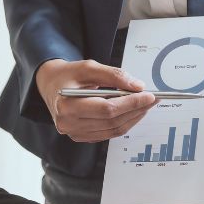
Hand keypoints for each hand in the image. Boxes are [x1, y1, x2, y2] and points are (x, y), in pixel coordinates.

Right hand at [36, 59, 157, 141]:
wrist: (51, 85)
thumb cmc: (68, 75)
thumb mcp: (89, 67)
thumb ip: (113, 75)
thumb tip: (138, 86)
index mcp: (67, 106)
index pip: (106, 109)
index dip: (131, 103)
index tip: (149, 95)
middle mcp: (69, 124)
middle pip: (112, 121)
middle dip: (136, 109)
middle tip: (152, 99)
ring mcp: (75, 133)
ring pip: (113, 130)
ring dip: (133, 118)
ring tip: (145, 105)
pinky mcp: (82, 137)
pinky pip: (109, 133)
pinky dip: (124, 123)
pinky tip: (133, 112)